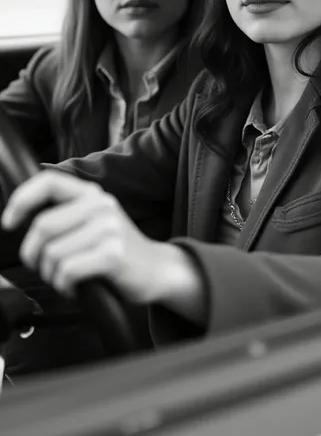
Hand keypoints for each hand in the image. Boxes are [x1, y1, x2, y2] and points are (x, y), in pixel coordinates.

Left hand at [1, 171, 179, 303]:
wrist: (156, 269)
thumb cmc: (116, 249)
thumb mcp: (93, 220)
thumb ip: (66, 214)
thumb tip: (20, 219)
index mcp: (92, 194)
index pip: (49, 182)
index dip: (21, 200)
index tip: (9, 222)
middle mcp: (101, 205)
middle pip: (43, 226)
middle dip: (33, 255)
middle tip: (43, 267)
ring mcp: (108, 229)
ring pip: (52, 254)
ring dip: (51, 275)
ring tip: (67, 277)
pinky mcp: (112, 254)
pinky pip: (67, 271)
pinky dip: (64, 286)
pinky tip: (76, 287)